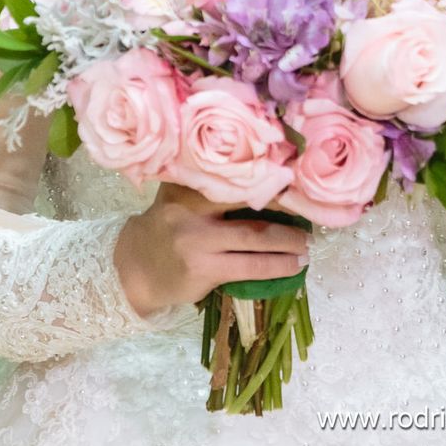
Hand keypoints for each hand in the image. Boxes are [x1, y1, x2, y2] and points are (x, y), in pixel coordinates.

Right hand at [112, 185, 308, 318]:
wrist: (133, 268)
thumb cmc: (168, 228)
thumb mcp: (180, 197)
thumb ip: (211, 187)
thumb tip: (271, 183)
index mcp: (189, 185)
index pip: (237, 176)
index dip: (271, 177)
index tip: (299, 178)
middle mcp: (192, 208)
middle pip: (251, 202)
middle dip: (288, 208)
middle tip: (312, 213)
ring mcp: (197, 240)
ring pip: (256, 238)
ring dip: (288, 243)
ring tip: (307, 246)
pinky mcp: (204, 270)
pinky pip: (249, 267)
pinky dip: (276, 266)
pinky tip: (292, 266)